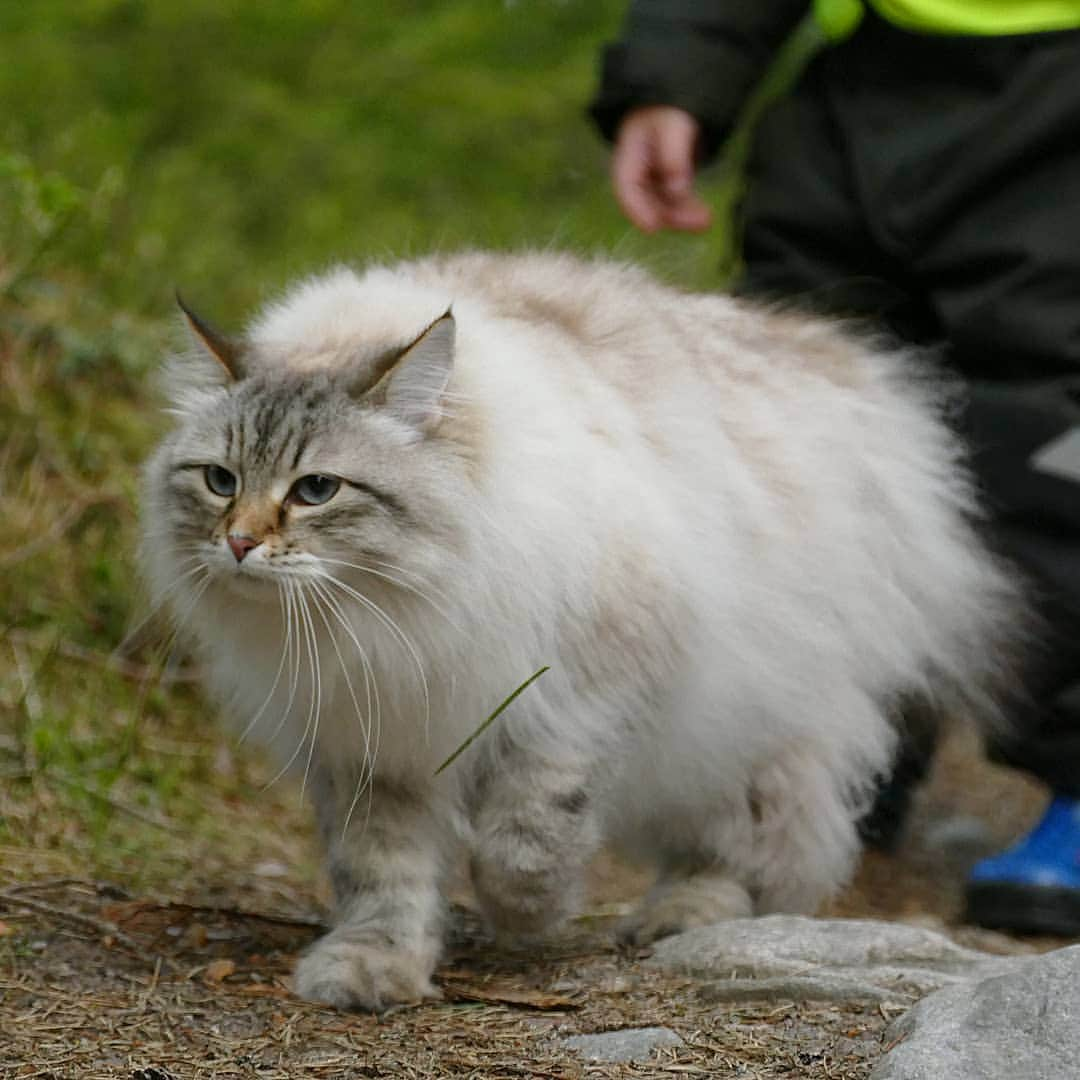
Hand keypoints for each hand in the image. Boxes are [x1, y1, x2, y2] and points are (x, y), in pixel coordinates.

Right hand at [611, 106, 712, 233]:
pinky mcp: (668, 186)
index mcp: (629, 157)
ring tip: (708, 220)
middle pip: (649, 203)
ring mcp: (653, 183)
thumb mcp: (672, 125)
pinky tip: (706, 218)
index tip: (653, 227)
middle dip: (672, 216)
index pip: (627, 187)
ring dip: (684, 217)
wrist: (676, 106)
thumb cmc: (668, 110)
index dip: (637, 210)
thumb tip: (677, 189)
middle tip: (698, 222)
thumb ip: (673, 155)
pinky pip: (677, 204)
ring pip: (665, 207)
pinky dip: (690, 211)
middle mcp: (638, 175)